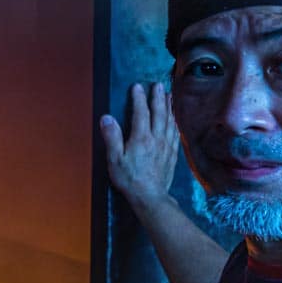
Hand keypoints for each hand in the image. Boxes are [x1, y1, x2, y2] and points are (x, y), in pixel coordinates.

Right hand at [99, 81, 180, 210]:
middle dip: (157, 97)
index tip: (137, 86)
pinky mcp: (172, 155)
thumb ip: (112, 137)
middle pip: (159, 113)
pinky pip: (175, 134)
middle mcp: (156, 139)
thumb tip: (106, 118)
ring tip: (168, 96)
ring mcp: (166, 146)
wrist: (150, 197)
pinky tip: (174, 120)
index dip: (139, 98)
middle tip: (157, 85)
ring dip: (168, 107)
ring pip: (169, 121)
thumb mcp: (115, 160)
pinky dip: (174, 123)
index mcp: (141, 138)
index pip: (141, 112)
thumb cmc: (130, 179)